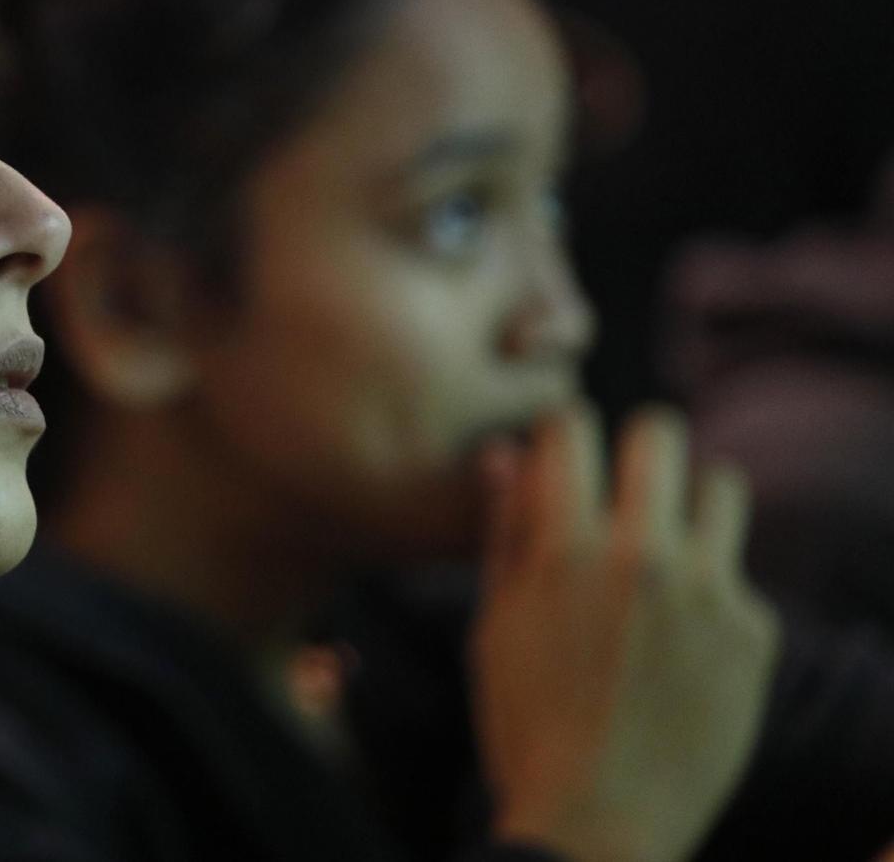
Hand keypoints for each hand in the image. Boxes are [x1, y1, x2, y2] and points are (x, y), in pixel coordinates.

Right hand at [471, 407, 779, 861]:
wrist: (601, 820)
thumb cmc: (528, 722)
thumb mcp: (495, 623)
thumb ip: (504, 531)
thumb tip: (502, 453)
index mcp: (565, 546)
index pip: (573, 426)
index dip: (563, 431)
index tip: (565, 452)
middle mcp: (642, 553)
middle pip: (660, 434)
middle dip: (637, 450)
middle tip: (626, 484)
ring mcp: (707, 591)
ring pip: (722, 486)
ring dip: (690, 504)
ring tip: (667, 546)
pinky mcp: (753, 632)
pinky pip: (737, 577)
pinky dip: (710, 594)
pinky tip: (681, 645)